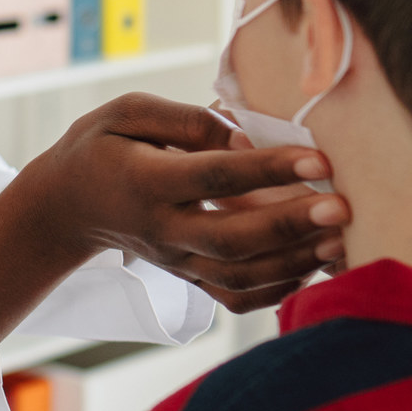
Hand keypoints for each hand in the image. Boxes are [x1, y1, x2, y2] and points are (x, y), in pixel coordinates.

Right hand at [23, 93, 348, 312]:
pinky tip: (313, 268)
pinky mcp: (188, 278)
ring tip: (342, 240)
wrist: (69, 206)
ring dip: (295, 262)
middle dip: (291, 225)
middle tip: (343, 208)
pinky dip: (278, 290)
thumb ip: (185, 118)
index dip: (267, 168)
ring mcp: (176, 261)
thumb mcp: (126, 113)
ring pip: (240, 276)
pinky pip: (236, 297)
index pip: (214, 176)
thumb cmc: (104, 146)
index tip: (318, 158)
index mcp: (146, 182)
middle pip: (233, 238)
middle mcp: (163, 229)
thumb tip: (246, 133)